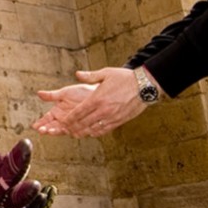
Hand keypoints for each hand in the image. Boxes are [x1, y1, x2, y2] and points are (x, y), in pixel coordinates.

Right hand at [30, 84, 93, 135]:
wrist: (98, 94)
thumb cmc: (82, 92)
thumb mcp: (65, 92)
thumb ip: (52, 95)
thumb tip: (39, 93)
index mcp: (58, 111)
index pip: (47, 119)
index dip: (41, 123)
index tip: (36, 126)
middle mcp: (64, 119)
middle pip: (53, 127)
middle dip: (47, 129)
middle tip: (42, 130)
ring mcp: (73, 124)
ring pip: (63, 130)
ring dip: (57, 132)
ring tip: (51, 131)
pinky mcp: (83, 126)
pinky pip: (77, 132)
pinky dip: (72, 133)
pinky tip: (68, 132)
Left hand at [31, 68, 149, 136]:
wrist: (145, 86)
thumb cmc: (125, 78)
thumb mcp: (106, 73)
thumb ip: (90, 76)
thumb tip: (77, 74)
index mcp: (97, 98)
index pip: (79, 112)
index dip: (69, 118)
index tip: (63, 121)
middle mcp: (103, 110)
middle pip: (83, 122)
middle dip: (73, 127)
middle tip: (65, 130)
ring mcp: (111, 117)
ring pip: (93, 128)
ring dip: (83, 132)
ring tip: (76, 134)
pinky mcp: (120, 120)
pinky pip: (105, 129)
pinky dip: (97, 132)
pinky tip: (92, 133)